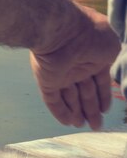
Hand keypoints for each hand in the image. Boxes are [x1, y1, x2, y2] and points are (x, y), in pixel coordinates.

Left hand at [30, 5, 119, 129]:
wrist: (61, 31)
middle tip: (96, 126)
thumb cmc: (90, 35)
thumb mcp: (111, 45)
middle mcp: (75, 65)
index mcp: (92, 55)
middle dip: (91, 108)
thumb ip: (110, 58)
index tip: (105, 110)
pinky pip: (52, 99)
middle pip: (85, 91)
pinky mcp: (46, 80)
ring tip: (84, 126)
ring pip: (69, 96)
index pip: (99, 80)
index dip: (103, 95)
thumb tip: (106, 64)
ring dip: (77, 112)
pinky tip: (67, 122)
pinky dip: (60, 111)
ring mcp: (59, 73)